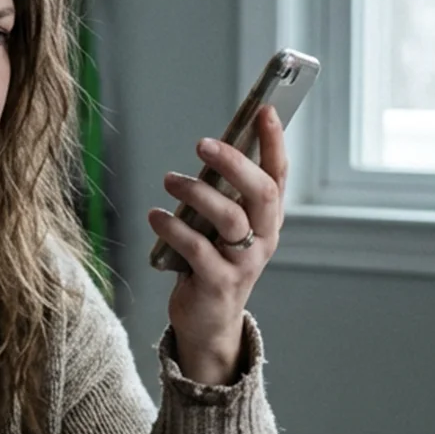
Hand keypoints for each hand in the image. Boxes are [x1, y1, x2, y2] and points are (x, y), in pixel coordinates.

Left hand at [147, 105, 287, 384]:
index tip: (264, 110)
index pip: (279, 175)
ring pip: (229, 218)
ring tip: (169, 180)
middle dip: (234, 163)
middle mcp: (263, 240)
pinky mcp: (218, 283)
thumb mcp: (223, 228)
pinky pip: (196, 248)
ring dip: (196, 192)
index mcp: (268, 221)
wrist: (208, 322)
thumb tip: (209, 150)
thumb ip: (223, 196)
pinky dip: (173, 227)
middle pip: (261, 194)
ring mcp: (244, 263)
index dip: (274, 143)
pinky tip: (155, 215)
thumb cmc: (212, 263)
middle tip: (202, 143)